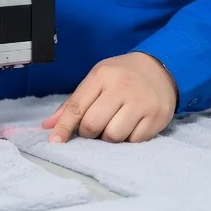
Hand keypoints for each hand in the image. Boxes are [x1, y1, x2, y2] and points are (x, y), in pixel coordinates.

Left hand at [42, 52, 178, 143]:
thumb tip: (49, 126)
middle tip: (97, 126)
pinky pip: (134, 140)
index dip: (64, 127)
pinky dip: (129, 138)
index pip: (77, 107)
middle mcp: (122, 87)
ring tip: (115, 124)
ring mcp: (141, 101)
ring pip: (113, 136)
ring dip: (110, 137)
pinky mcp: (157, 115)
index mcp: (102, 75)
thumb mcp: (97, 80)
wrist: (161, 68)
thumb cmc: (122, 76)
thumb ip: (74, 103)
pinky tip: (132, 125)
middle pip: (93, 125)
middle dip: (90, 133)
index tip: (55, 142)